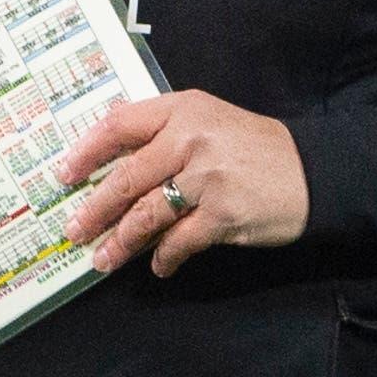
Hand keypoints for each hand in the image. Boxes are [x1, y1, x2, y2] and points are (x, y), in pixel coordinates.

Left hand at [55, 90, 309, 277]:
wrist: (313, 172)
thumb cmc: (254, 148)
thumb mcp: (209, 122)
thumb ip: (164, 134)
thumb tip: (111, 167)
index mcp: (183, 109)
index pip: (120, 125)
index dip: (87, 152)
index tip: (64, 175)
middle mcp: (191, 138)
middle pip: (127, 177)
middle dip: (95, 209)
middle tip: (74, 229)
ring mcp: (207, 177)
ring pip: (147, 214)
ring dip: (120, 241)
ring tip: (103, 259)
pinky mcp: (223, 213)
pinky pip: (179, 241)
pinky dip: (164, 258)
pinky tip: (158, 266)